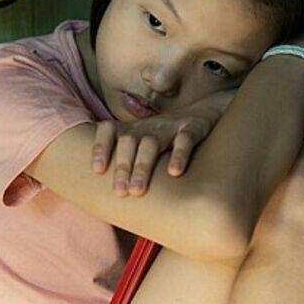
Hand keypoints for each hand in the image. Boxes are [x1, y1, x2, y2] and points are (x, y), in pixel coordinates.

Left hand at [91, 89, 236, 196]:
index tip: (97, 169)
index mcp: (132, 129)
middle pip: (129, 142)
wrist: (206, 111)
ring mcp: (170, 127)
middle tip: (119, 192)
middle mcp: (147, 127)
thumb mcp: (142, 143)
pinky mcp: (193, 129)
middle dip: (122, 167)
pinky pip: (185, 140)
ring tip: (137, 191)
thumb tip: (100, 190)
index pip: (108, 130)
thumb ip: (123, 161)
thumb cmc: (165, 137)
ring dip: (143, 167)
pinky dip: (179, 155)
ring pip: (152, 144)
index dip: (100, 147)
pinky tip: (174, 173)